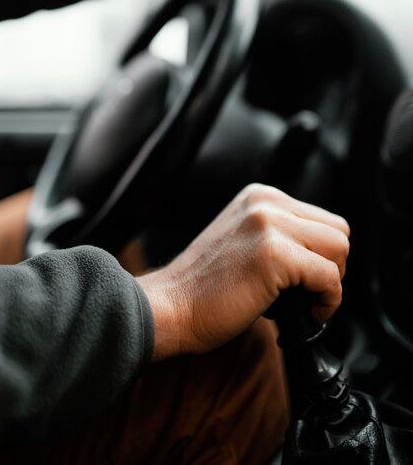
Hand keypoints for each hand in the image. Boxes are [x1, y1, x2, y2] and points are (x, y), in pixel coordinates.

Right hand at [137, 184, 349, 360]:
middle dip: (332, 266)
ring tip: (307, 301)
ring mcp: (269, 225)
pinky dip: (328, 301)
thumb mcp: (242, 240)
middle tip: (309, 292)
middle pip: (338, 230)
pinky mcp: (274, 254)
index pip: (323, 219)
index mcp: (260, 197)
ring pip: (340, 249)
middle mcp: (266, 203)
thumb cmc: (203, 287)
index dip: (322, 255)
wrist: (170, 307)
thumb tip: (321, 257)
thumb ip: (279, 235)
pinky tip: (308, 313)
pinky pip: (329, 277)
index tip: (307, 280)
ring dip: (332, 282)